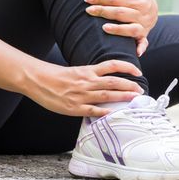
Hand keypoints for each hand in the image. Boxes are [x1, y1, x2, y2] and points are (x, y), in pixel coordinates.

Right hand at [24, 59, 143, 117]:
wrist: (37, 80)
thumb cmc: (55, 76)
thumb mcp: (75, 71)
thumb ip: (90, 76)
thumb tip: (105, 81)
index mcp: (87, 71)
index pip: (112, 65)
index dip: (127, 67)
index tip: (137, 71)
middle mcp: (87, 82)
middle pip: (114, 82)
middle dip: (130, 86)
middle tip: (141, 90)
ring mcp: (82, 95)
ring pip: (107, 96)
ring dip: (123, 97)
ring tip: (135, 99)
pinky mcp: (75, 107)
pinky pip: (93, 111)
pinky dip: (105, 112)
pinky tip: (116, 114)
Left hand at [84, 0, 158, 56]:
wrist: (153, 10)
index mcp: (140, 1)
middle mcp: (143, 15)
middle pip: (121, 13)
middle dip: (104, 11)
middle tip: (89, 10)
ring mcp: (144, 27)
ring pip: (131, 29)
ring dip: (118, 29)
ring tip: (104, 28)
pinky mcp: (144, 36)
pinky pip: (144, 43)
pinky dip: (141, 48)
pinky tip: (136, 53)